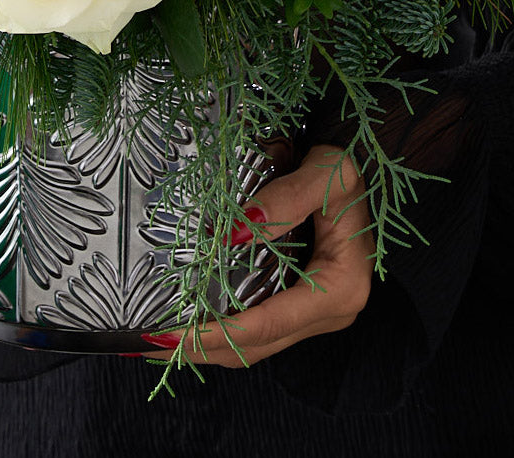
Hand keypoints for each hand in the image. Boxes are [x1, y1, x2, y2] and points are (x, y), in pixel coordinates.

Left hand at [140, 145, 373, 366]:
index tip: (174, 334)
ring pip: (254, 344)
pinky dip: (222, 328)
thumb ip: (286, 199)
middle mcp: (328, 311)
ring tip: (156, 340)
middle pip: (256, 346)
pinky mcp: (300, 301)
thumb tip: (236, 231)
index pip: (269, 324)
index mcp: (340, 289)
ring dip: (207, 345)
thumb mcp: (327, 175)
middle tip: (150, 343)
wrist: (362, 165)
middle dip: (202, 348)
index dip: (218, 332)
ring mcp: (313, 310)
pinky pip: (257, 326)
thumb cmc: (350, 167)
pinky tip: (188, 320)